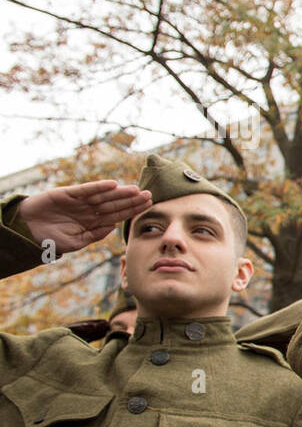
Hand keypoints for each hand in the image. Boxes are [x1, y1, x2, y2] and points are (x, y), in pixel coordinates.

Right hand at [16, 180, 151, 254]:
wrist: (26, 231)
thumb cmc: (50, 239)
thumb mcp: (75, 242)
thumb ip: (93, 235)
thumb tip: (112, 228)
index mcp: (93, 222)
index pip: (117, 215)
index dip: (132, 210)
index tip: (149, 206)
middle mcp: (89, 210)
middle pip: (115, 204)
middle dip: (132, 200)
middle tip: (150, 195)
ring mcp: (79, 201)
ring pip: (104, 196)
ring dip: (120, 193)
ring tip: (136, 190)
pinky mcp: (67, 193)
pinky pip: (86, 190)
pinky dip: (98, 187)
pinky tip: (112, 184)